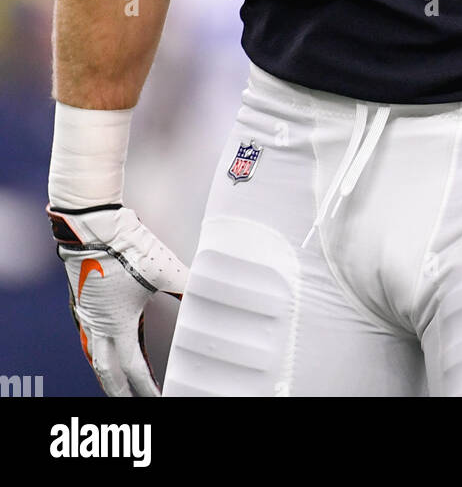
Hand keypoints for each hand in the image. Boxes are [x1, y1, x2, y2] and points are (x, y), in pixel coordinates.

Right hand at [48, 204, 187, 396]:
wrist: (91, 226)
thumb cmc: (124, 247)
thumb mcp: (163, 270)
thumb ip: (188, 287)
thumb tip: (210, 295)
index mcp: (117, 326)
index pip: (133, 370)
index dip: (146, 388)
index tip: (159, 398)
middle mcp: (98, 326)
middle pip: (108, 373)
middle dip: (120, 393)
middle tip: (133, 403)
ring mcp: (87, 314)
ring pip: (94, 356)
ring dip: (108, 374)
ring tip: (118, 383)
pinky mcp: (83, 300)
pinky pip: (89, 337)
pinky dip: (98, 351)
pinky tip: (105, 345)